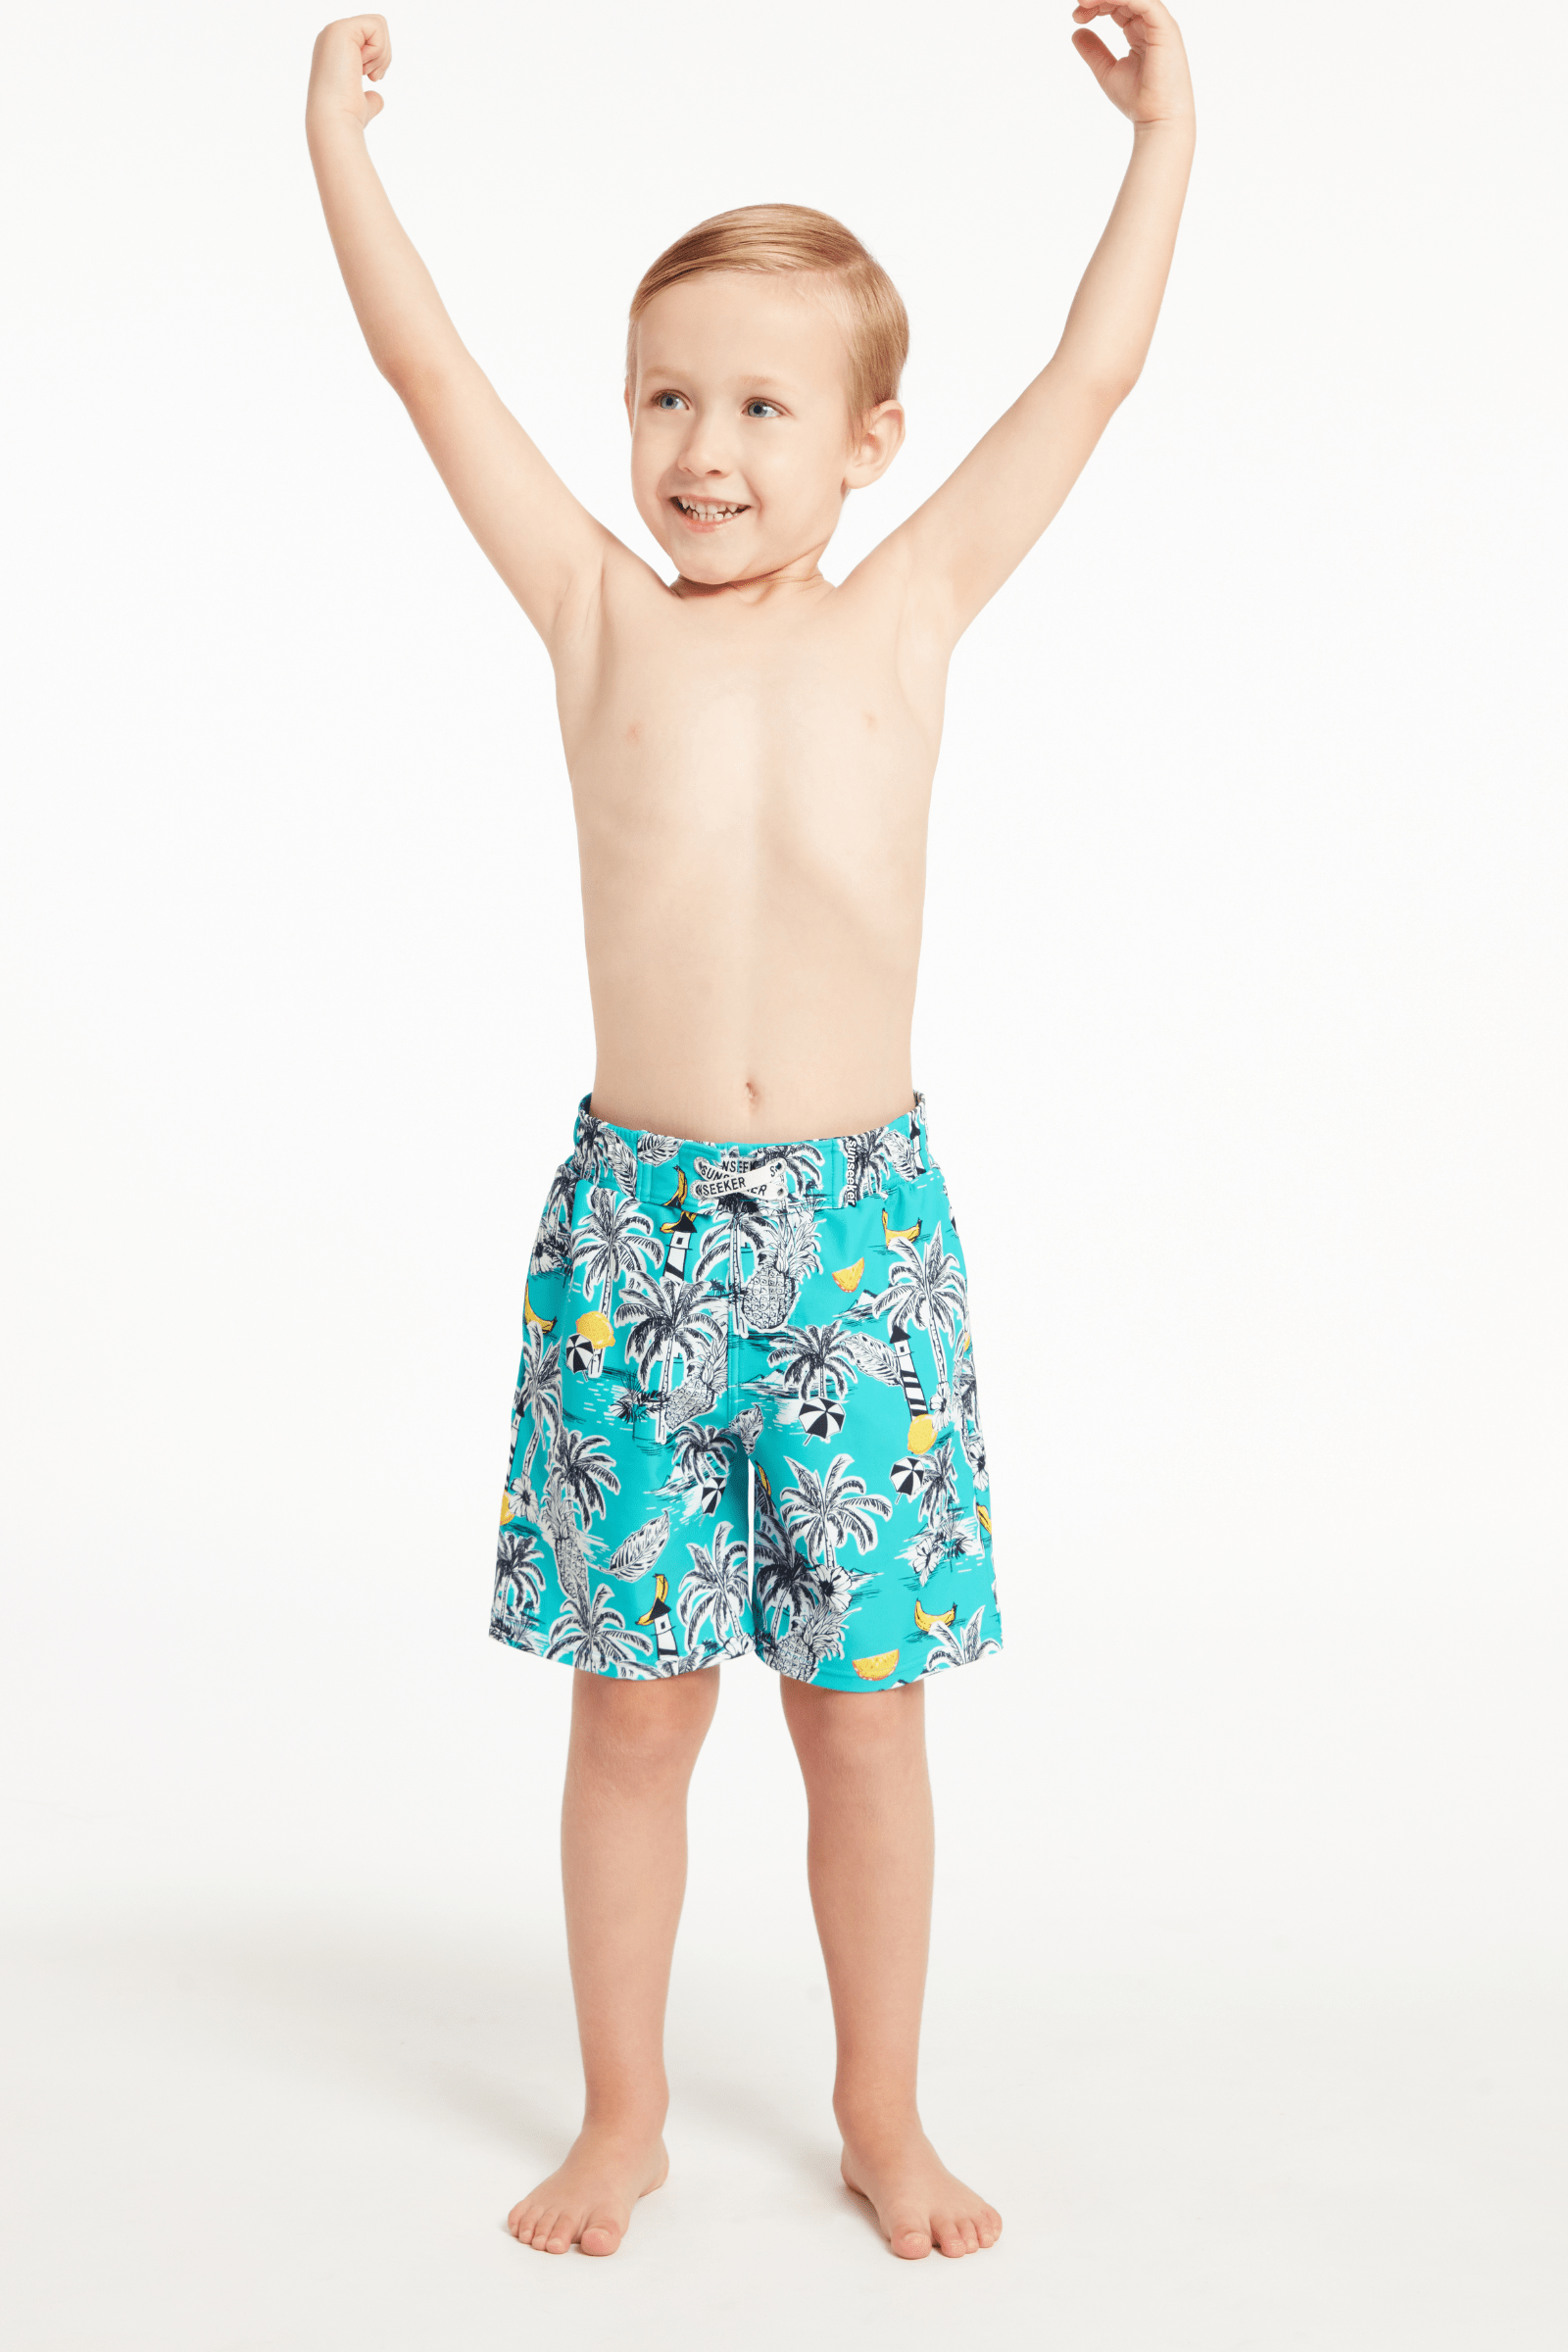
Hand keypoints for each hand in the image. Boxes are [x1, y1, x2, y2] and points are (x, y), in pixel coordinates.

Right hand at [307, 15, 390, 131]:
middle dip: (383, 55)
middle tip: (369, 76)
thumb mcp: (362, 104)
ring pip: (378, 24)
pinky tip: (361, 66)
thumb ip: (370, 98)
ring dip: (381, 53)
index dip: (380, 58)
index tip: (370, 78)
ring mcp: (335, 30)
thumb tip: (377, 99)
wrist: (336, 120)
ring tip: (364, 72)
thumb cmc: (346, 115)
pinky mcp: (340, 29)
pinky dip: (377, 49)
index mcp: (337, 49)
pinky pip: (376, 26)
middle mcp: (333, 36)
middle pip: (377, 28)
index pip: (372, 38)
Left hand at [1070, 1, 1193, 127]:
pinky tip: (1102, 2)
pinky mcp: (1165, 27)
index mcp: (1141, 31)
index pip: (1119, 4)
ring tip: (1084, 2)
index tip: (1076, 17)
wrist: (1157, 119)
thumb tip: (1076, 31)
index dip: (1097, 5)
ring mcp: (1160, 24)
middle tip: (1079, 4)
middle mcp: (1152, 24)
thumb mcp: (1107, 71)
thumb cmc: (1138, 100)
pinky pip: (1144, 2)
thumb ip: (1094, 51)